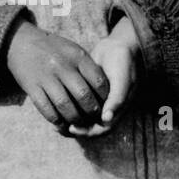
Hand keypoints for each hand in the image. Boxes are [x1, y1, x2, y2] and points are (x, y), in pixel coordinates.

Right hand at [5, 16, 109, 129]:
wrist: (20, 42)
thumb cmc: (53, 48)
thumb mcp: (73, 50)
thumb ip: (87, 67)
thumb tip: (104, 92)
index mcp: (77, 56)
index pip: (98, 81)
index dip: (105, 97)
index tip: (106, 105)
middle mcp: (62, 66)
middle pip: (83, 96)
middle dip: (91, 111)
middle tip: (93, 118)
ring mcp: (46, 77)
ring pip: (65, 106)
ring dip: (74, 119)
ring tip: (79, 123)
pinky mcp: (32, 87)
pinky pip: (46, 109)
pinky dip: (56, 120)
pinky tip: (61, 122)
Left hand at [68, 17, 141, 136]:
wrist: (117, 46)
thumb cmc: (123, 62)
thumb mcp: (122, 79)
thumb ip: (116, 99)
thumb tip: (106, 119)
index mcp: (117, 109)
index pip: (102, 129)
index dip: (88, 132)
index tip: (73, 128)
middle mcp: (107, 108)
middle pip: (90, 127)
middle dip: (75, 129)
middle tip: (60, 128)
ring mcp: (97, 101)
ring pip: (83, 118)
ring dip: (70, 121)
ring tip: (55, 122)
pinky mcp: (87, 92)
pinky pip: (77, 105)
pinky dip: (69, 108)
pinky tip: (56, 106)